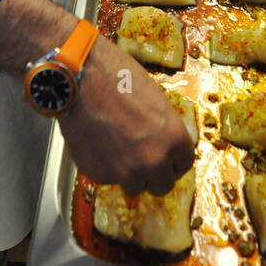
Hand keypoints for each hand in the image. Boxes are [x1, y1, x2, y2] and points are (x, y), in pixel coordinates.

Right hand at [58, 35, 193, 195]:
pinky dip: (105, 166)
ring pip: (134, 186)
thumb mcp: (156, 101)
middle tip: (143, 159)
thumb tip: (161, 141)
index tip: (166, 157)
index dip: (173, 159)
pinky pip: (108, 178)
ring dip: (130, 174)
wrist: (82, 78)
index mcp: (174, 140)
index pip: (183, 165)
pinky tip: (98, 143)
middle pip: (162, 185)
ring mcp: (126, 172)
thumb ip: (163, 129)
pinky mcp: (99, 175)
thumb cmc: (119, 79)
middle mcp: (154, 162)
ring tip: (117, 150)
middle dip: (154, 174)